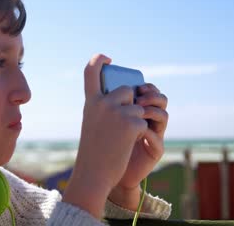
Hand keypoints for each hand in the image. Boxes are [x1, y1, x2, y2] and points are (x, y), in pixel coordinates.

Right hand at [62, 54, 147, 218]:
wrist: (94, 174)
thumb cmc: (93, 151)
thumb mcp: (92, 123)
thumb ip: (103, 107)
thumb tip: (129, 96)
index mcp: (90, 102)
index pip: (90, 71)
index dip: (99, 60)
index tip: (108, 58)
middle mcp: (102, 102)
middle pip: (126, 89)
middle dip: (130, 102)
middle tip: (122, 123)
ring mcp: (117, 112)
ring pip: (138, 107)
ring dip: (135, 120)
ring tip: (121, 137)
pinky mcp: (132, 123)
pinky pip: (143, 121)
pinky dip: (139, 133)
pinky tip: (127, 143)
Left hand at [109, 83, 167, 209]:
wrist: (104, 172)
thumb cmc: (101, 143)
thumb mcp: (100, 119)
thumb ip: (104, 102)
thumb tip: (102, 80)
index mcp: (137, 110)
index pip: (149, 92)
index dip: (148, 86)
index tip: (139, 85)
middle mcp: (149, 121)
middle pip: (160, 100)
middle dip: (151, 95)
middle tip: (138, 98)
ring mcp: (154, 135)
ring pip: (163, 115)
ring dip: (151, 110)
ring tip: (138, 113)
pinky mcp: (155, 150)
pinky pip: (157, 138)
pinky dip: (147, 133)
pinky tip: (137, 134)